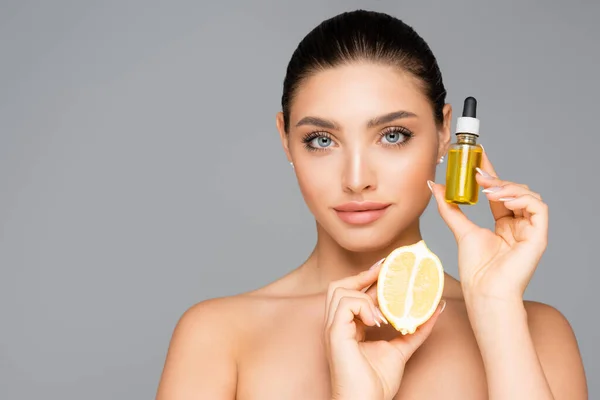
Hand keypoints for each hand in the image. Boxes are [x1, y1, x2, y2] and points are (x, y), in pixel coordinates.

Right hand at [324, 260, 444, 399]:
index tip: (387, 266)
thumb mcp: (401, 348)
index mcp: (347, 326)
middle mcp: (336, 324)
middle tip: (384, 271)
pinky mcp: (335, 334)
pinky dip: (363, 305)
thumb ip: (416, 329)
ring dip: (364, 292)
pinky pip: (345, 304)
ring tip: (382, 309)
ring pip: (339, 289)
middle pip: (339, 285)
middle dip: (362, 275)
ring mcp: (332, 328)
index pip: (352, 292)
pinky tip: (378, 320)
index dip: (367, 277)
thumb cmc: (375, 383)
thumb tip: (436, 309)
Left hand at [428, 148, 547, 301]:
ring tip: (487, 188)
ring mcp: (530, 231)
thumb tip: (435, 186)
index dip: (490, 173)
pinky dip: (521, 198)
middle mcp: (519, 225)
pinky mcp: (538, 236)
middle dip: (496, 178)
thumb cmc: (475, 270)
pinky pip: (538, 207)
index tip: (477, 156)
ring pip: (528, 195)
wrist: (484, 292)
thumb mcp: (460, 230)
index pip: (499, 191)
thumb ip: (450, 208)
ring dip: (507, 187)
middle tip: (477, 173)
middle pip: (514, 190)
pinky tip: (501, 199)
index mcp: (504, 224)